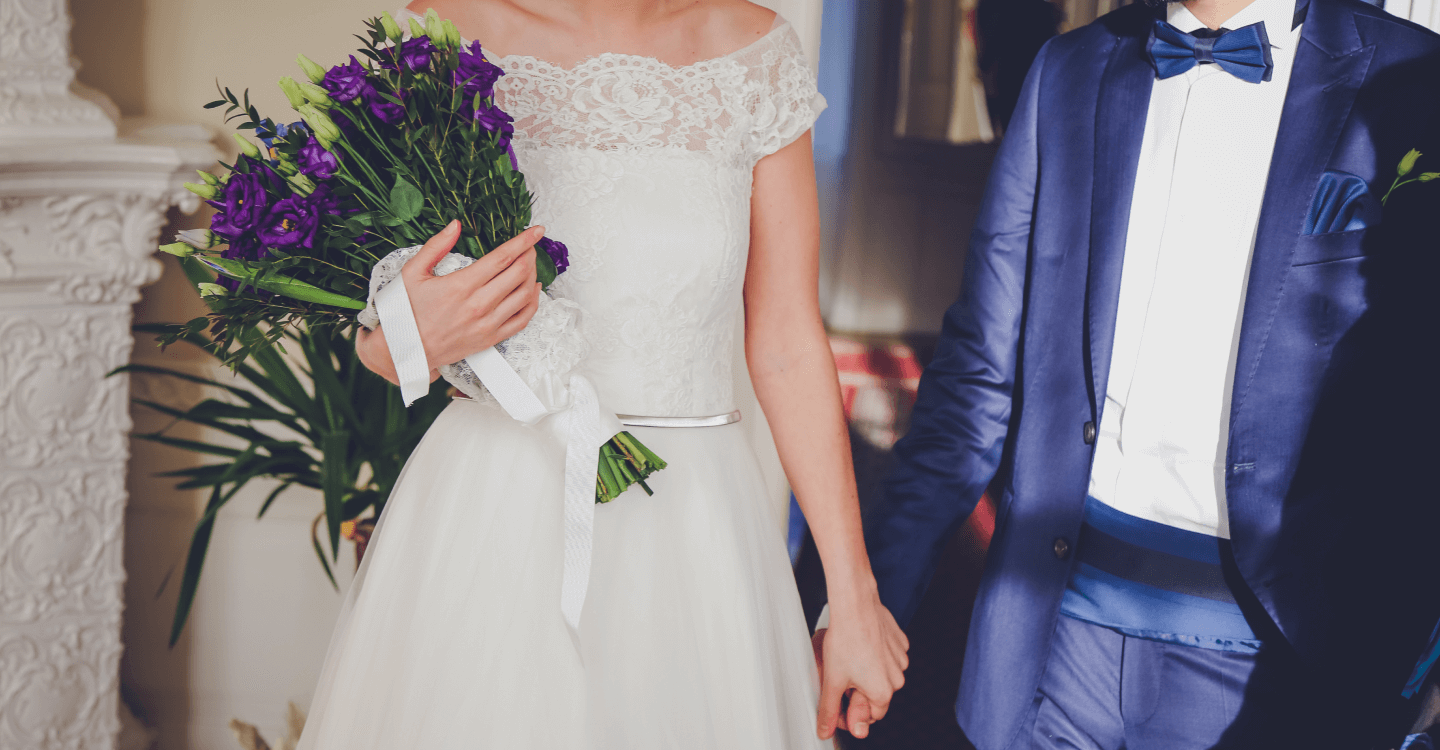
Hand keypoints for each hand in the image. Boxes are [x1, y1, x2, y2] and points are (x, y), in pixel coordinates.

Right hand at [356, 221, 542, 383]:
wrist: (407, 349)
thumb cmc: (408, 311)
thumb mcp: (412, 272)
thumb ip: (435, 246)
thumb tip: (455, 225)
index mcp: (461, 285)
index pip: (503, 257)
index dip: (523, 241)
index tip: (536, 230)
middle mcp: (479, 304)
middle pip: (519, 273)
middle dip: (529, 255)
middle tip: (530, 246)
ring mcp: (487, 323)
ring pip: (525, 295)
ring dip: (532, 275)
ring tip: (530, 264)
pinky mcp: (491, 338)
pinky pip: (522, 319)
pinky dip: (533, 302)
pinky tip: (533, 290)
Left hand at [814, 594, 908, 739]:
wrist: (855, 606)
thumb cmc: (846, 638)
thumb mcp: (831, 681)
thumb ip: (829, 710)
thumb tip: (825, 729)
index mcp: (883, 691)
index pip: (870, 716)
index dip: (851, 712)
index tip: (839, 704)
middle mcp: (896, 677)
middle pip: (876, 696)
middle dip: (858, 692)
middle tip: (840, 679)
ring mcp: (900, 659)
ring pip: (882, 675)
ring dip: (867, 673)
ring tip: (849, 660)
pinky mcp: (899, 642)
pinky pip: (887, 657)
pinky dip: (875, 656)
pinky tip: (860, 648)